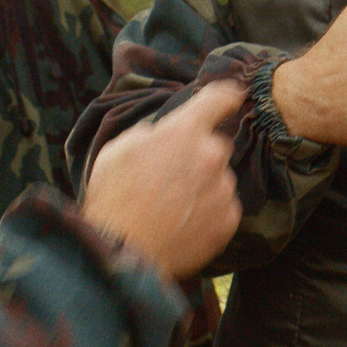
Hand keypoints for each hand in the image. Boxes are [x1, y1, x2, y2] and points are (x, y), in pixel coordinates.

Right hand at [82, 83, 244, 279]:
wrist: (123, 252)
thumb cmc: (113, 199)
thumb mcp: (117, 150)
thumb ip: (147, 134)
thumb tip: (159, 136)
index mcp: (183, 132)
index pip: (218, 99)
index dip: (226, 94)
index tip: (233, 94)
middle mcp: (211, 156)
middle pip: (217, 146)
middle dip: (199, 156)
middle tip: (171, 177)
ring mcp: (222, 190)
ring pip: (219, 180)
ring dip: (203, 187)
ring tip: (171, 208)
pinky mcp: (228, 221)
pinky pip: (223, 209)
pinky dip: (208, 214)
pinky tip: (182, 224)